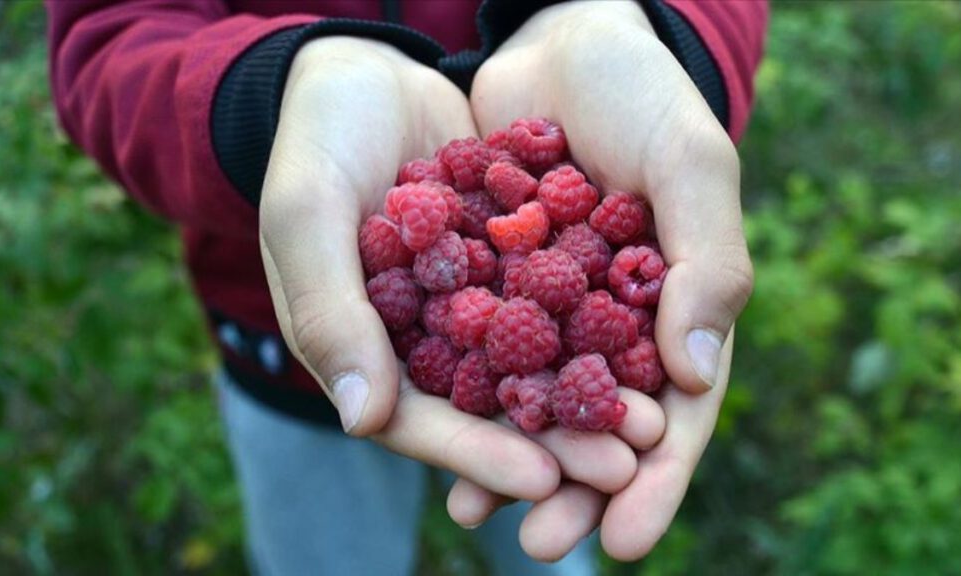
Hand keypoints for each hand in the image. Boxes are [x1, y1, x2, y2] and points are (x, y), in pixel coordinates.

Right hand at [258, 37, 640, 505]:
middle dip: (554, 439)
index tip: (541, 478)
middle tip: (621, 468)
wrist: (368, 68)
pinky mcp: (513, 258)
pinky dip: (602, 323)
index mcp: (363, 347)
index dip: (477, 453)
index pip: (420, 419)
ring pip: (536, 363)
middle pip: (490, 404)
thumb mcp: (307, 214)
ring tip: (650, 422)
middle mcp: (423, 337)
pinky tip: (653, 342)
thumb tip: (362, 421)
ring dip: (590, 395)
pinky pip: (561, 299)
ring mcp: (472, 299)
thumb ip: (329, 310)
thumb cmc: (317, 137)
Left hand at [458, 1, 754, 559]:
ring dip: (507, 454)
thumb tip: (692, 375)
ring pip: (529, 397)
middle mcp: (611, 321)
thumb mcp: (690, 163)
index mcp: (675, 309)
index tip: (626, 540)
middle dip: (572, 487)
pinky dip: (454, 384)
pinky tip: (422, 424)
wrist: (556, 36)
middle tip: (540, 541)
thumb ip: (706, 262)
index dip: (655, 479)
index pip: (675, 414)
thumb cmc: (643, 94)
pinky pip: (468, 343)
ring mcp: (547, 304)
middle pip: (596, 424)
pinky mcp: (486, 277)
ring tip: (475, 511)